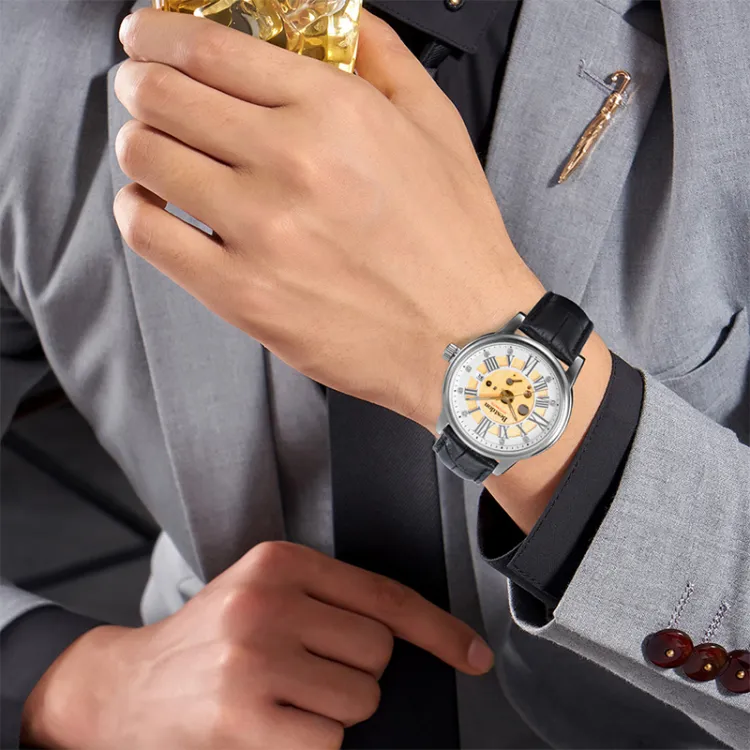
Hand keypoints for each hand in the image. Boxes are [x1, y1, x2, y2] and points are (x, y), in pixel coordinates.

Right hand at [22, 542, 492, 749]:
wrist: (127, 688)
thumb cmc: (209, 642)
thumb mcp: (263, 596)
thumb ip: (328, 603)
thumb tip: (411, 641)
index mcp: (280, 562)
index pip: (385, 595)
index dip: (439, 629)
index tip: (472, 653)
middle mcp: (268, 600)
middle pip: (379, 652)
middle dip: (355, 674)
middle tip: (302, 674)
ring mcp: (254, 656)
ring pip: (360, 700)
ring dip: (334, 713)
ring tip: (282, 699)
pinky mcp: (241, 713)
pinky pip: (329, 742)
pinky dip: (313, 744)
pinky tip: (270, 727)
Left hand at [112, 7, 545, 432]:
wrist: (466, 340)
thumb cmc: (455, 240)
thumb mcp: (436, 127)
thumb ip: (383, 58)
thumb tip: (339, 16)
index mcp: (334, 111)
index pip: (207, 47)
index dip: (155, 32)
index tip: (144, 36)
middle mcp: (289, 163)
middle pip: (162, 95)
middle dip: (139, 81)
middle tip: (145, 89)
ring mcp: (259, 232)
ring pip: (145, 157)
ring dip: (138, 141)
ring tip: (156, 149)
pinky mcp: (242, 294)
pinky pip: (148, 234)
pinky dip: (136, 209)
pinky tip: (156, 206)